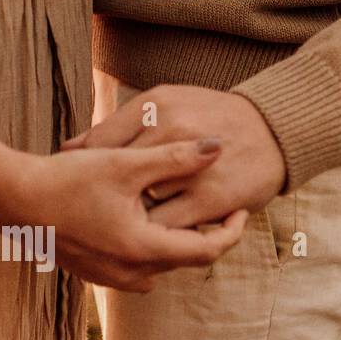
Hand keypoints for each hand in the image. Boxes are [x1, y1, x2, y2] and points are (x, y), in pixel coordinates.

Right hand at [0, 142, 248, 291]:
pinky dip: (149, 248)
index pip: (207, 250)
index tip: (241, 208)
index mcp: (143, 248)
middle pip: (185, 259)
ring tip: (183, 213)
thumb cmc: (67, 179)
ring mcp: (108, 277)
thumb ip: (175, 157)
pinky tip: (143, 223)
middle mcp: (129, 272)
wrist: (12, 200)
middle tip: (219, 206)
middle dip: (205, 235)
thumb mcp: (126, 163)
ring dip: (176, 243)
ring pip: (160, 266)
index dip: (230, 230)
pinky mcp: (92, 273)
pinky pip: (135, 268)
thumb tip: (219, 146)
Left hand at [63, 86, 286, 227]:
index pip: (99, 144)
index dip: (84, 170)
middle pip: (116, 176)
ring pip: (141, 205)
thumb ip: (114, 128)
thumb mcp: (161, 104)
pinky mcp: (209, 199)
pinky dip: (158, 234)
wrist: (273, 130)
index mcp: (154, 106)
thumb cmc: (206, 117)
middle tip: (92, 214)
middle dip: (102, 199)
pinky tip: (153, 235)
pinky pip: (171, 228)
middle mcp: (172, 131)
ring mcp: (191, 166)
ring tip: (119, 228)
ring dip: (128, 220)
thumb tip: (67, 149)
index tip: (79, 186)